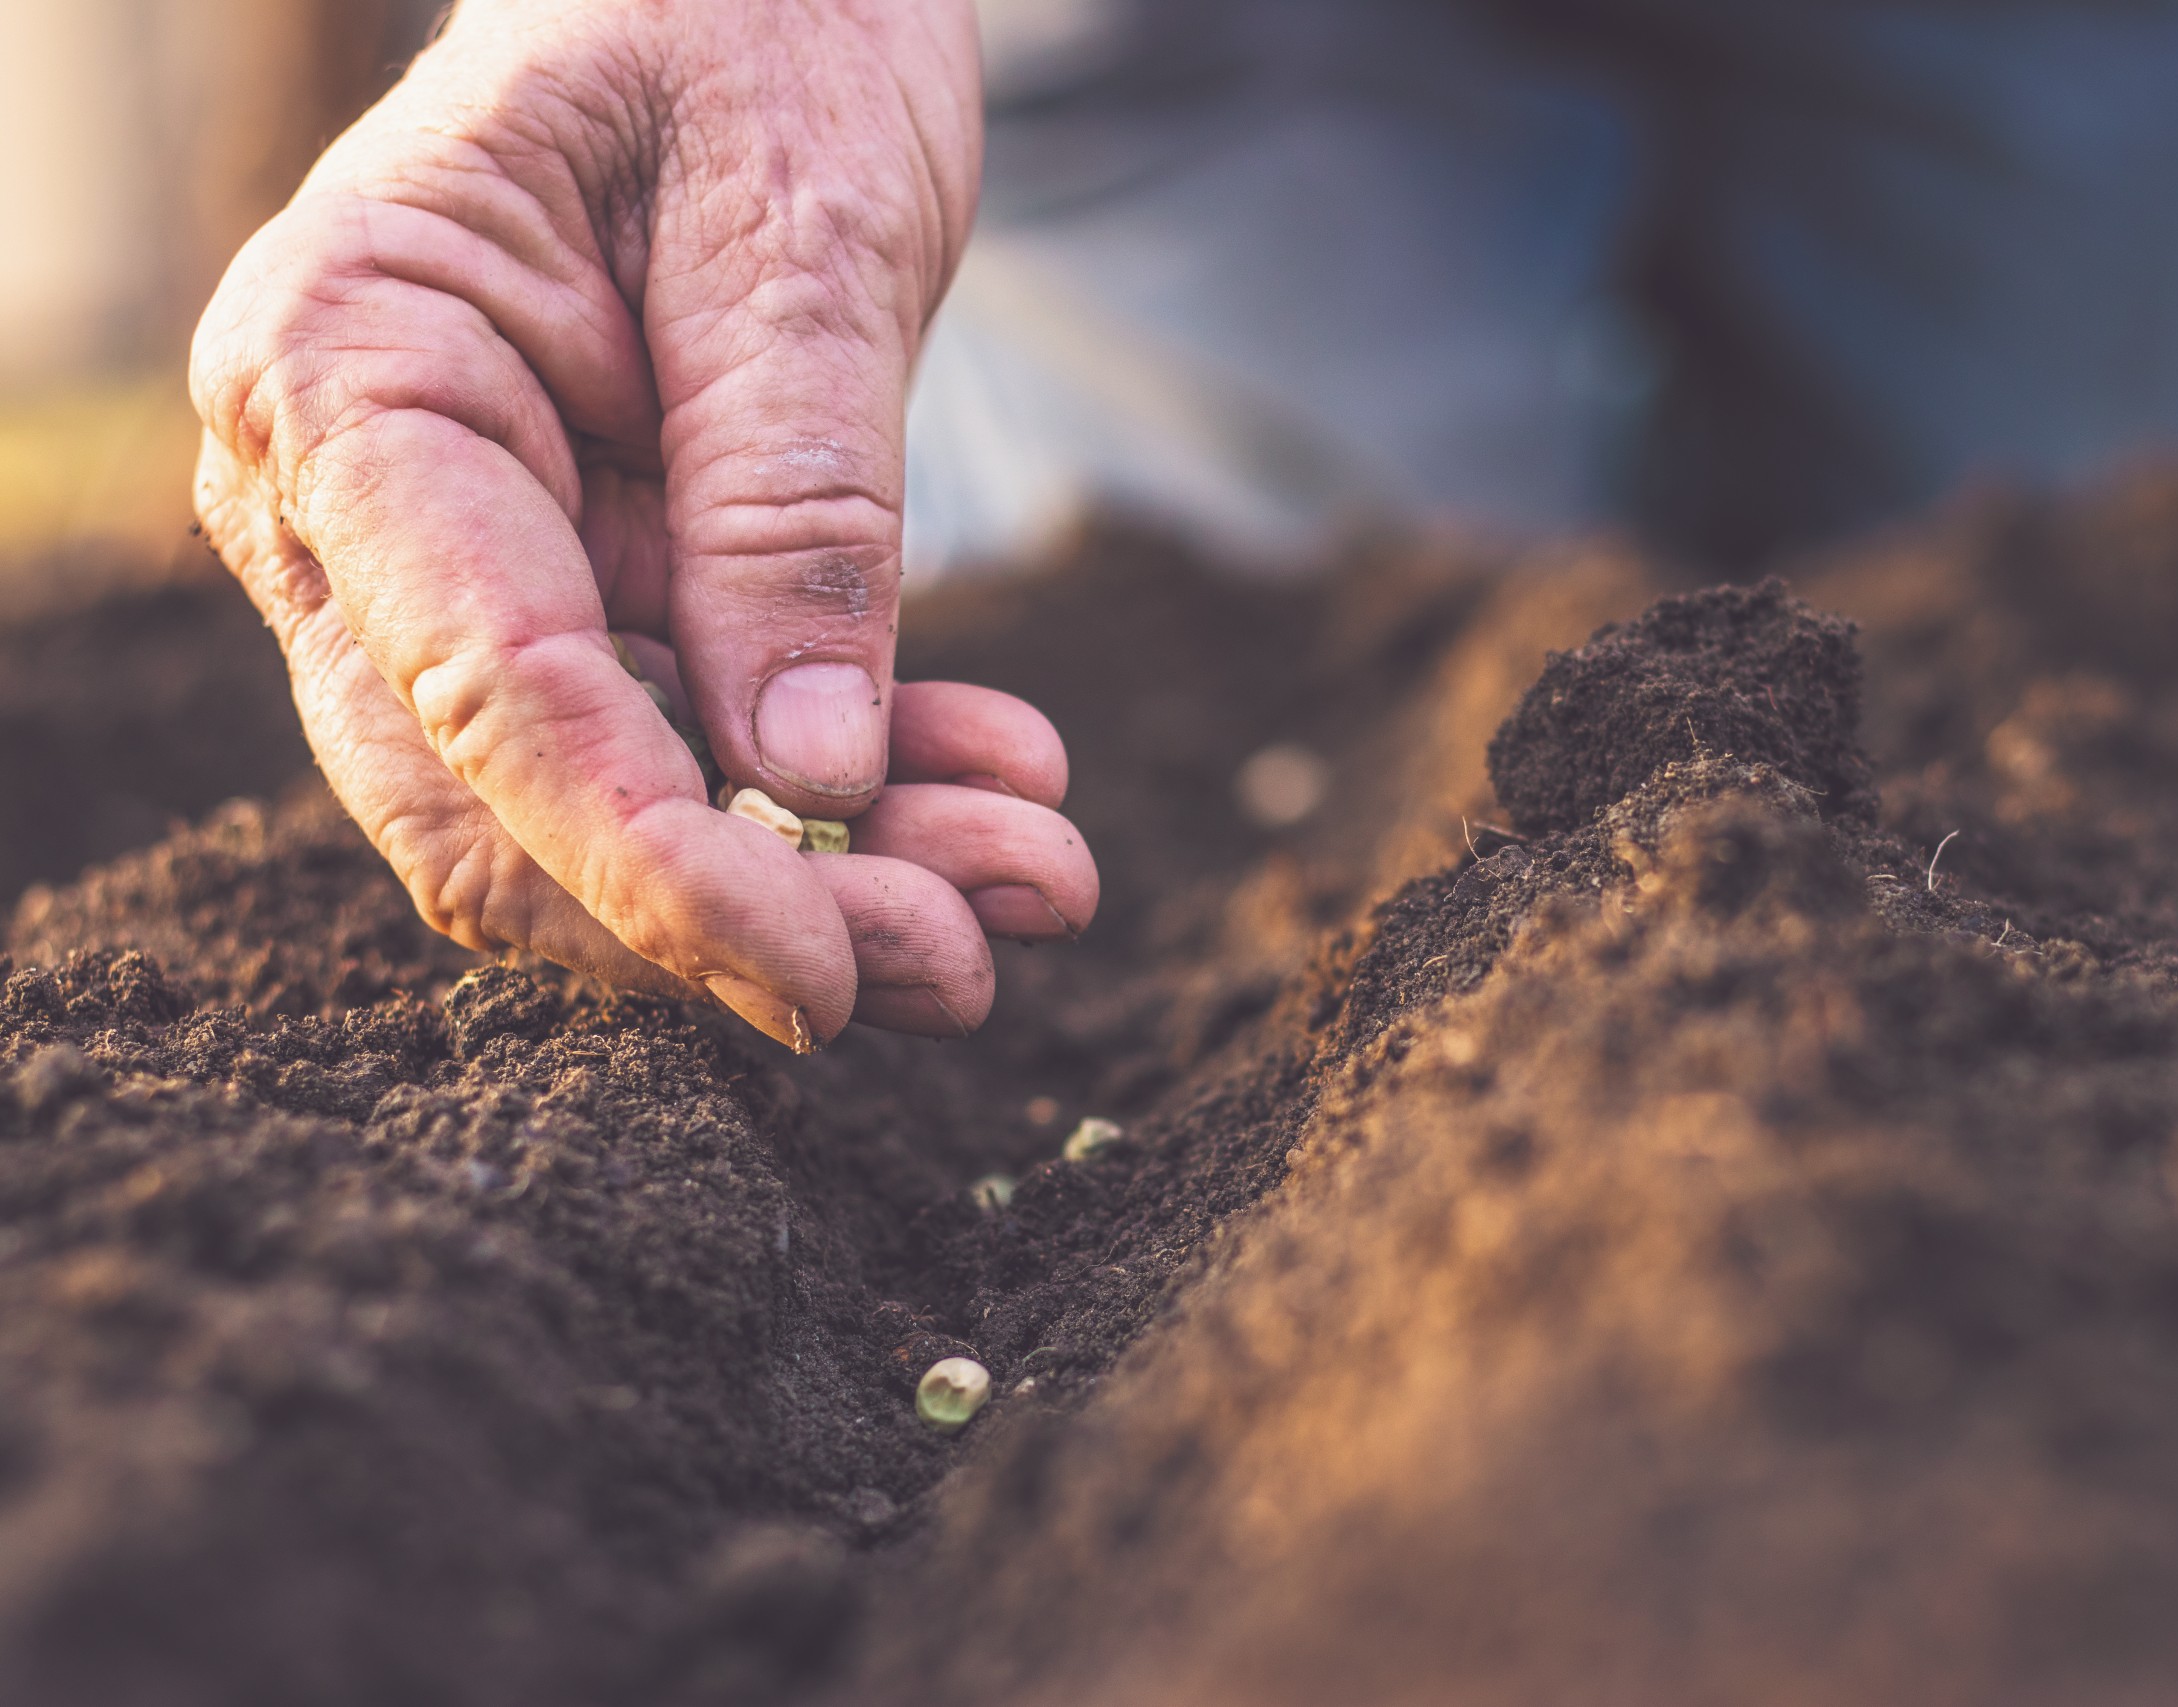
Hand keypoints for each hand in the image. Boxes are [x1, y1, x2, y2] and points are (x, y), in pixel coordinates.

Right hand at [189, 0, 1096, 1049]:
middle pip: (510, 807)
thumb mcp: (804, 233)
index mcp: (350, 372)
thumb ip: (795, 502)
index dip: (652, 869)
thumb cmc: (753, 16)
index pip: (483, 692)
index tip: (828, 976)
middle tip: (973, 960)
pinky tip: (1002, 780)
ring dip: (832, 875)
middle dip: (744, 914)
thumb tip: (815, 783)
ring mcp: (464, 557)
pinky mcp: (585, 584)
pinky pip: (697, 743)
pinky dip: (854, 789)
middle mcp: (360, 500)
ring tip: (1039, 877)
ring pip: (615, 807)